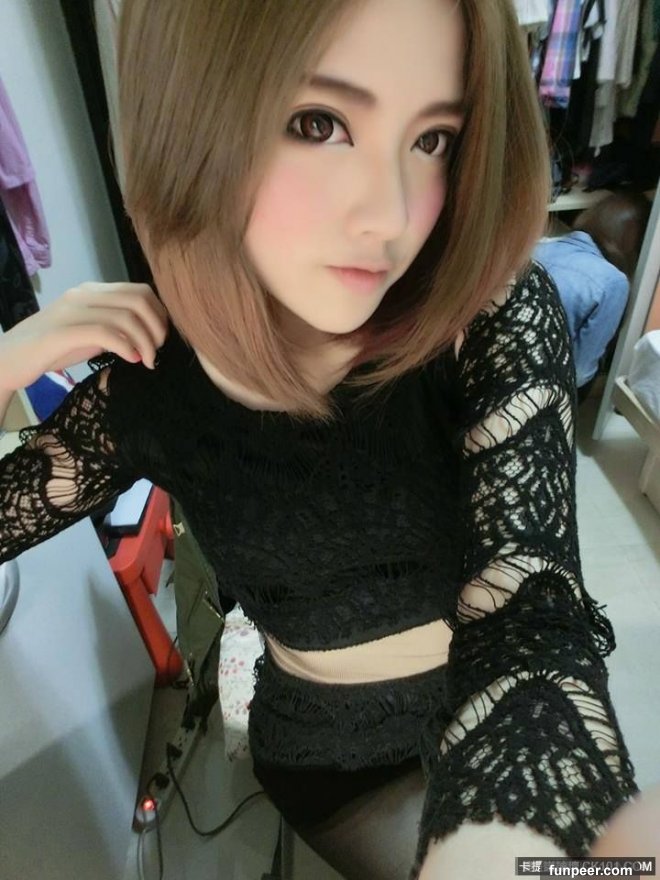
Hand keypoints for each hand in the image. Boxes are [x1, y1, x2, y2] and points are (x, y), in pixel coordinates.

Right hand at [0, 282, 169, 392]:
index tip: (160, 339)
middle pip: (138, 300)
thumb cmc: (51, 349)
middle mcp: (84, 295)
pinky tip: (132, 360)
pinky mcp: (63, 332)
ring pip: (126, 317)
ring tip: (147, 361)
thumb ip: (115, 328)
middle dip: (157, 327)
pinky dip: (127, 347)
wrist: (9, 358)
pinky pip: (106, 333)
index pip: (140, 291)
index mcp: (92, 291)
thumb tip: (146, 335)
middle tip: (157, 352)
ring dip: (145, 342)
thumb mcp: (90, 333)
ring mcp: (72, 311)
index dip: (160, 315)